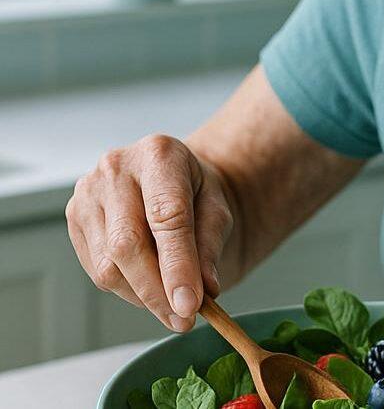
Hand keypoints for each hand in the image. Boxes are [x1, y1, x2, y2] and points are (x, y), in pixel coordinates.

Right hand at [65, 134, 233, 331]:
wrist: (170, 177)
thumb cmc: (195, 192)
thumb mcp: (218, 208)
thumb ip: (210, 246)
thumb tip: (203, 290)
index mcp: (159, 155)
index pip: (166, 216)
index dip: (178, 266)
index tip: (190, 305)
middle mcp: (115, 169)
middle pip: (128, 244)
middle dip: (157, 291)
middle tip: (183, 319)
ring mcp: (87, 193)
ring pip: (109, 265)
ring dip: (143, 296)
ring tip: (173, 305)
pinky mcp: (74, 219)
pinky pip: (98, 270)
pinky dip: (127, 288)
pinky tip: (149, 286)